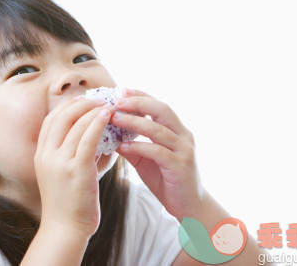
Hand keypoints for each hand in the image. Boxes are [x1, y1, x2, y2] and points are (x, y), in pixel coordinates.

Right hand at [34, 96, 114, 237]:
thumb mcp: (66, 173)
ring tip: (107, 104)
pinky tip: (108, 116)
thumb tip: (101, 135)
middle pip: (60, 117)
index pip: (50, 121)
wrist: (65, 228)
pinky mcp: (76, 170)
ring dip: (92, 110)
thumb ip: (78, 153)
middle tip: (97, 98)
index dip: (66, 106)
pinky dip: (98, 123)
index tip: (82, 99)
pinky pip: (87, 139)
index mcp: (41, 155)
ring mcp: (59, 162)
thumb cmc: (70, 202)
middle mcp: (46, 155)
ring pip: (75, 124)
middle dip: (79, 103)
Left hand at [110, 88, 205, 219]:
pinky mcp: (180, 166)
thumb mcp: (145, 159)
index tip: (121, 90)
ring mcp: (184, 150)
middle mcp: (183, 136)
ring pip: (159, 129)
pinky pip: (158, 152)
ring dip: (135, 122)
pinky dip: (140, 147)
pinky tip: (123, 146)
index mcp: (176, 130)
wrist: (189, 207)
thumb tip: (107, 132)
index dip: (141, 96)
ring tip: (115, 118)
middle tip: (118, 100)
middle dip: (139, 102)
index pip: (158, 105)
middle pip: (162, 110)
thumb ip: (131, 145)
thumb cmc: (166, 180)